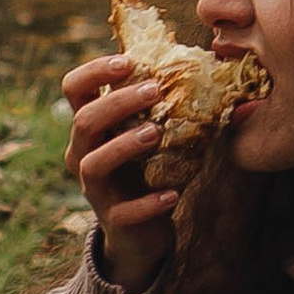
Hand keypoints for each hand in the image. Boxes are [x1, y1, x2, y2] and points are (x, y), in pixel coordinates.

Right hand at [62, 47, 179, 291]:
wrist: (141, 231)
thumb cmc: (148, 169)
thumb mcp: (149, 133)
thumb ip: (167, 106)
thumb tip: (218, 79)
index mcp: (91, 126)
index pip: (74, 88)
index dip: (94, 71)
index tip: (127, 62)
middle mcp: (82, 153)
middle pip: (84, 121)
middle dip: (117, 102)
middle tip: (154, 90)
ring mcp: (95, 188)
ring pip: (93, 163)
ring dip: (122, 145)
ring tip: (154, 133)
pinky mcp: (113, 219)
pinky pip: (124, 211)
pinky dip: (147, 202)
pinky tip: (172, 194)